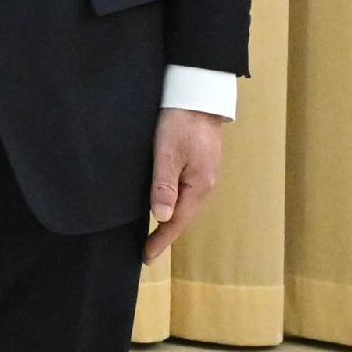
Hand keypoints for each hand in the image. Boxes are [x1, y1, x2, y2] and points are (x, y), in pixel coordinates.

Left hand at [146, 108, 228, 264]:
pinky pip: (186, 193)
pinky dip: (175, 205)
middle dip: (166, 235)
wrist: (198, 94)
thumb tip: (162, 218)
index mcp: (199, 186)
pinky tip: (165, 207)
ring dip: (171, 221)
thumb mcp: (167, 152)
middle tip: (147, 252)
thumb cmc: (180, 121)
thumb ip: (164, 185)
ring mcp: (205, 175)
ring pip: (186, 205)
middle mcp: (206, 184)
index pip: (177, 222)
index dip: (161, 241)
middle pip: (184, 217)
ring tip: (154, 235)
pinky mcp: (200, 165)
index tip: (145, 258)